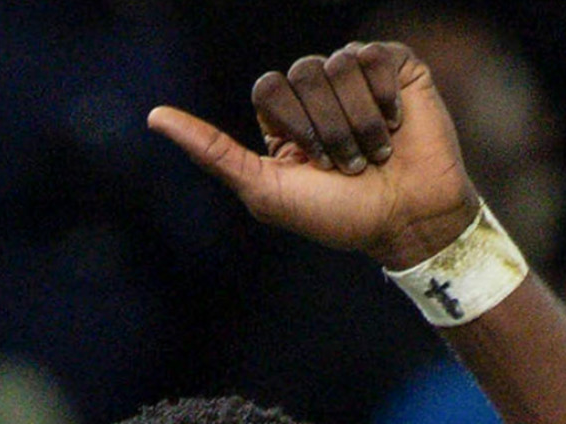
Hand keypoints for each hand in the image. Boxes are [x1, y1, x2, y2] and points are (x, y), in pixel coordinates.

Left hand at [147, 42, 479, 269]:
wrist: (411, 222)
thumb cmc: (343, 216)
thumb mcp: (267, 190)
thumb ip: (212, 153)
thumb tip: (154, 116)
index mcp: (286, 114)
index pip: (268, 87)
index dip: (293, 127)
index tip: (316, 167)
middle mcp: (320, 90)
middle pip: (303, 74)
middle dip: (329, 129)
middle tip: (352, 166)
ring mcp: (359, 76)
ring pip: (339, 67)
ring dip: (360, 123)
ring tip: (380, 153)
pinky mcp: (399, 70)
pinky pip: (375, 58)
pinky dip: (386, 101)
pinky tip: (398, 126)